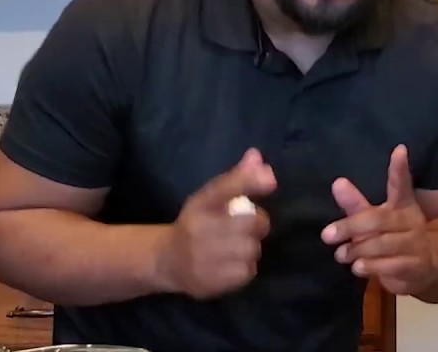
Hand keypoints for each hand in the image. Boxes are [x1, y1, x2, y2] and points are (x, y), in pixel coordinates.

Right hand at [156, 148, 276, 298]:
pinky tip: (229, 264)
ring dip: (250, 248)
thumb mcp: (211, 197)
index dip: (248, 182)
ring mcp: (202, 258)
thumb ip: (237, 177)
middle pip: (251, 223)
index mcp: (200, 203)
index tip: (270, 182)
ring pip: (251, 249)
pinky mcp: (209, 282)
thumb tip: (256, 155)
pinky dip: (244, 268)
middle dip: (257, 224)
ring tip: (235, 247)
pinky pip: (246, 271)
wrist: (166, 261)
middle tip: (246, 228)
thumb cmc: (197, 223)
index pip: (225, 188)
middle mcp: (198, 229)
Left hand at [321, 145, 435, 295]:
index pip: (401, 184)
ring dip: (357, 251)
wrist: (428, 265)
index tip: (399, 149)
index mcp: (402, 204)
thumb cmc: (396, 236)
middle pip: (378, 220)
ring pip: (380, 245)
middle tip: (327, 234)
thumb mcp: (376, 219)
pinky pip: (387, 266)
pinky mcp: (414, 266)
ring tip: (342, 254)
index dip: (399, 168)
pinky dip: (369, 267)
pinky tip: (358, 267)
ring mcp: (415, 244)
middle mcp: (410, 221)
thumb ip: (355, 204)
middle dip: (351, 227)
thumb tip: (337, 183)